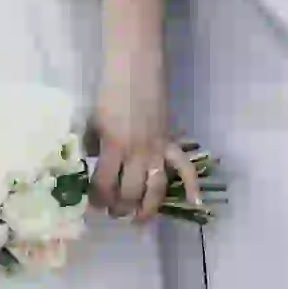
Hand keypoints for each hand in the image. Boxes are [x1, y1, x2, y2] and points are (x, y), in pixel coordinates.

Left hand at [92, 63, 202, 225]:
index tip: (93, 203)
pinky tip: (196, 203)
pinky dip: (192, 185)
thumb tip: (91, 165)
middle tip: (113, 212)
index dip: (97, 198)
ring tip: (138, 220)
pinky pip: (184, 167)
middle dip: (120, 207)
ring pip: (155, 187)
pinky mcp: (170, 142)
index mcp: (112, 145)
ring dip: (148, 207)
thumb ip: (92, 145)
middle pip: (130, 191)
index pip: (104, 183)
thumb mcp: (92, 120)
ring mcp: (156, 148)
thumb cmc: (108, 91)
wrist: (134, 68)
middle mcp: (136, 152)